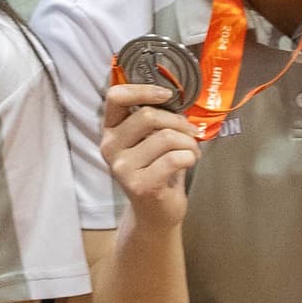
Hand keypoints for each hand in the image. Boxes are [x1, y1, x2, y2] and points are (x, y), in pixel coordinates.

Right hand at [102, 80, 198, 224]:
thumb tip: (176, 97)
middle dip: (179, 122)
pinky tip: (189, 163)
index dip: (143, 90)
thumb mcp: (149, 141)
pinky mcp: (140, 185)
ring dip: (189, 143)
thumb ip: (154, 120)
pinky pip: (174, 159)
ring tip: (191, 152)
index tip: (167, 95)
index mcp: (110, 131)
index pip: (115, 97)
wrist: (156, 212)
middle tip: (191, 133)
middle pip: (148, 116)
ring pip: (166, 137)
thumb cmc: (157, 170)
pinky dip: (190, 157)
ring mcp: (122, 168)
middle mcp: (110, 147)